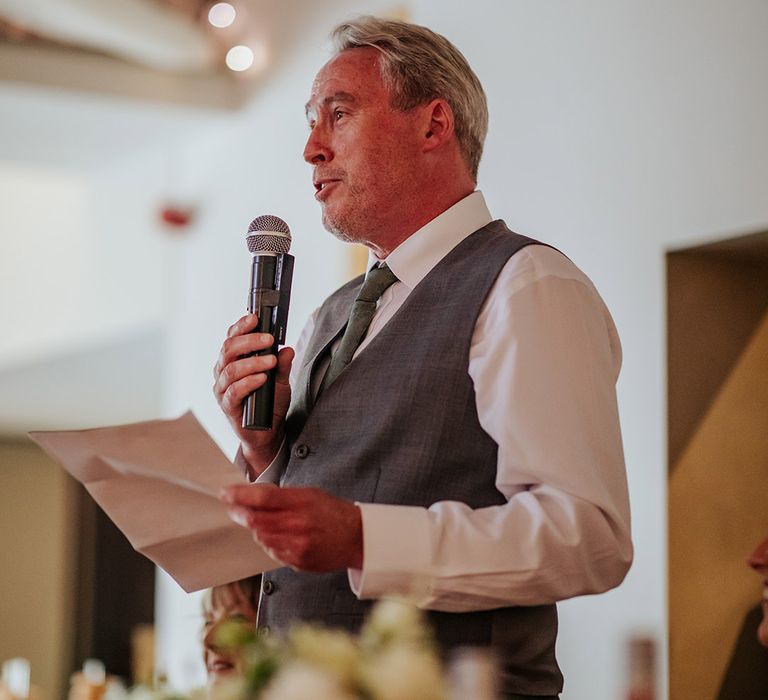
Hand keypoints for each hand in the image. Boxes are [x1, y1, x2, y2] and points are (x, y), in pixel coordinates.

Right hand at [213, 314, 294, 475]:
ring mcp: (223, 390)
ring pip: (230, 369)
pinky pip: (233, 392)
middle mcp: (223, 373)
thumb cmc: (269, 403)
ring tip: (270, 361)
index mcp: (233, 361)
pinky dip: (248, 382)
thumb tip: (287, 349)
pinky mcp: (228, 406)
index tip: (255, 317)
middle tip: (269, 339)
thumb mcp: (281, 381)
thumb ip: (282, 365)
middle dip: (249, 341)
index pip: (231, 338)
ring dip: (252, 362)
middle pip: (228, 349)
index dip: (241, 326)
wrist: (267, 432)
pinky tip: (262, 378)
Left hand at [221, 483, 363, 571]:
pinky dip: (269, 543)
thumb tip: (251, 496)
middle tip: (233, 508)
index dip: (240, 495)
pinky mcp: (298, 561)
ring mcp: (297, 544)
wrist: (357, 537)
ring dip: (256, 529)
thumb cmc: (332, 512)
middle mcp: (298, 523)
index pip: (263, 497)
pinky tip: (280, 536)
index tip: (225, 493)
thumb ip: (282, 496)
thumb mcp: (310, 494)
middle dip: (239, 513)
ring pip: (261, 537)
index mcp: (302, 501)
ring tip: (264, 522)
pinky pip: (272, 552)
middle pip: (256, 519)